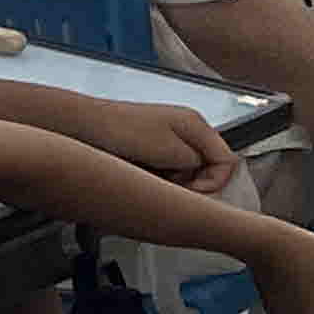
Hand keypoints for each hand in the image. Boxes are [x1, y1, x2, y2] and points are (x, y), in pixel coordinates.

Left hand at [73, 97, 238, 193]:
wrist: (86, 126)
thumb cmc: (125, 133)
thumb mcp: (173, 151)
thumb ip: (200, 163)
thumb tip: (212, 175)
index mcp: (196, 125)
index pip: (227, 161)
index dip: (215, 181)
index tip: (193, 189)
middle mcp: (187, 130)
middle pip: (209, 169)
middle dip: (195, 183)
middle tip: (173, 184)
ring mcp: (171, 139)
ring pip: (190, 173)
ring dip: (178, 182)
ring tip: (155, 176)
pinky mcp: (155, 149)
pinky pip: (172, 171)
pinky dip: (164, 178)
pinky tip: (147, 174)